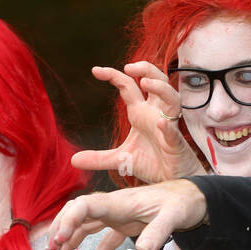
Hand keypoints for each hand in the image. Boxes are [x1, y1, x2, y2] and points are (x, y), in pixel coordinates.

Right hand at [44, 178, 207, 249]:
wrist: (195, 199)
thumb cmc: (183, 203)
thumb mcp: (174, 217)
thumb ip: (158, 232)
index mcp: (120, 201)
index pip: (85, 206)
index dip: (68, 221)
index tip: (59, 240)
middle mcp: (114, 206)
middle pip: (78, 215)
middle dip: (61, 231)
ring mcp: (119, 216)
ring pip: (86, 227)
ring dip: (70, 243)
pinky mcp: (126, 226)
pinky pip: (104, 240)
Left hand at [71, 62, 205, 182]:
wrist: (172, 180)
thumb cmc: (152, 163)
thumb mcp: (120, 159)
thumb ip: (98, 158)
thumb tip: (74, 160)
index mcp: (140, 112)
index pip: (128, 86)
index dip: (113, 75)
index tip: (95, 70)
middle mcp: (155, 113)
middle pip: (157, 80)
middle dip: (146, 69)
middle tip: (129, 68)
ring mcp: (168, 126)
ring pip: (172, 98)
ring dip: (160, 88)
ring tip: (146, 83)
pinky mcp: (176, 144)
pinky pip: (174, 132)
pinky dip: (167, 127)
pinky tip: (159, 123)